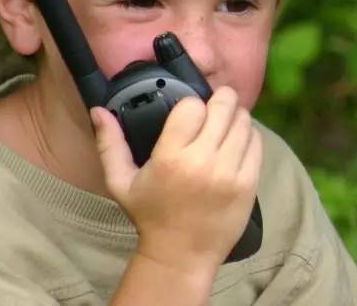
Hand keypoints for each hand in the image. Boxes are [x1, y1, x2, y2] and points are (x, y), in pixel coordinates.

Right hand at [91, 87, 262, 275]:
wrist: (182, 255)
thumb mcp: (121, 182)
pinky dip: (249, 136)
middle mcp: (203, 161)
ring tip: (225, 126)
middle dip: (220, 101)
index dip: (191, 105)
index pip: (192, 106)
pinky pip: (257, 142)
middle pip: (224, 107)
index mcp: (170, 158)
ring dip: (235, 118)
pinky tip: (236, 143)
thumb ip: (109, 144)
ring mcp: (230, 172)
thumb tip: (98, 110)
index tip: (188, 113)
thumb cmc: (150, 216)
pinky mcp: (249, 183)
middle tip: (214, 109)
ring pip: (244, 121)